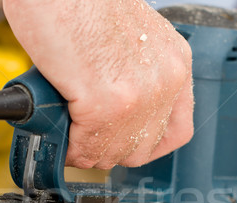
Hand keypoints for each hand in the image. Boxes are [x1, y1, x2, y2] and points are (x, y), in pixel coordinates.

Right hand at [3, 0, 193, 168]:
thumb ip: (134, 77)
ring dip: (87, 150)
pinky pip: (87, 146)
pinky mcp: (105, 102)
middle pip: (142, 149)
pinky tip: (60, 129)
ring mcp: (138, 94)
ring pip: (114, 153)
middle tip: (86, 138)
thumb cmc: (80, 2)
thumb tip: (114, 116)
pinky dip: (69, 145)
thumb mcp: (130, 40)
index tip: (125, 145)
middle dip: (110, 149)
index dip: (146, 144)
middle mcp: (165, 80)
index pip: (176, 130)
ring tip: (68, 130)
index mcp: (175, 62)